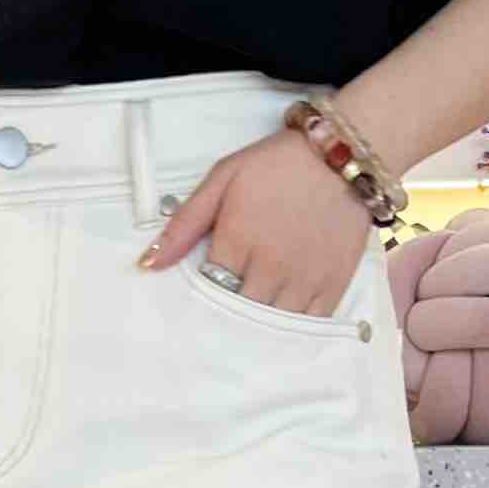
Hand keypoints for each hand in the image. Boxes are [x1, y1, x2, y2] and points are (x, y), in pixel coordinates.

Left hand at [141, 128, 373, 317]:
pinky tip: (279, 328)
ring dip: (257, 330)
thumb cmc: (276, 165)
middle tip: (219, 321)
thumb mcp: (222, 179)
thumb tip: (148, 264)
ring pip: (271, 327)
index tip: (198, 300)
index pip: (208, 291)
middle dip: (226, 319)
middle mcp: (270, 266)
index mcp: (237, 240)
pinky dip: (291, 331)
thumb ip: (184, 224)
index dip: (201, 299)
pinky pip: (308, 325)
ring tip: (246, 328)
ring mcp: (304, 279)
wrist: (339, 156)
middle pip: (238, 315)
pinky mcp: (332, 285)